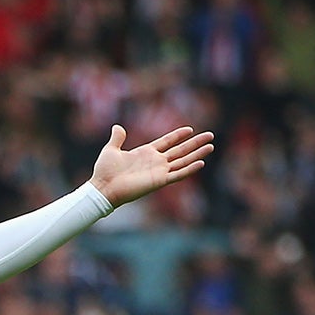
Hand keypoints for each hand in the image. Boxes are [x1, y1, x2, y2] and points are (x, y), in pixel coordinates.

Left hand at [89, 125, 215, 207]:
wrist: (103, 187)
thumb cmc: (105, 171)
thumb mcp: (111, 150)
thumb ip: (117, 138)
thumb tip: (117, 127)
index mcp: (146, 153)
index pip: (167, 142)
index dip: (178, 136)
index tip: (190, 129)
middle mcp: (155, 162)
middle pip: (180, 150)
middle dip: (195, 143)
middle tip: (210, 135)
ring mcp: (158, 171)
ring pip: (183, 161)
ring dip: (197, 154)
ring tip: (211, 146)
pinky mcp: (159, 181)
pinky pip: (178, 174)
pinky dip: (189, 169)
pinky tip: (201, 163)